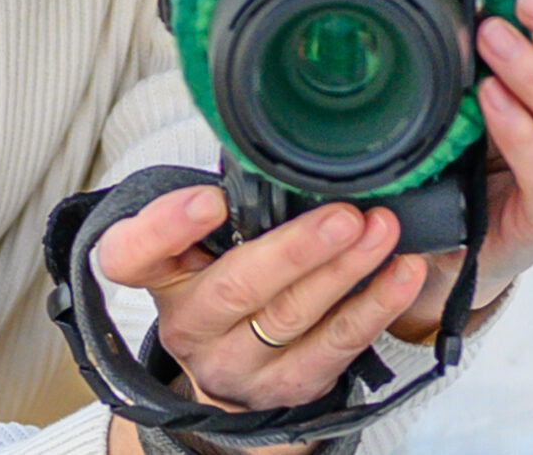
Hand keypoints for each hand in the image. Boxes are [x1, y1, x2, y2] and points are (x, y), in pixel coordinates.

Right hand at [93, 184, 429, 422]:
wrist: (240, 368)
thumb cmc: (229, 278)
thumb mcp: (211, 242)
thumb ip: (234, 204)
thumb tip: (287, 144)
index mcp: (162, 276)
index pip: (131, 256)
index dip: (165, 228)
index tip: (209, 201)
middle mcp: (190, 325)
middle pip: (235, 288)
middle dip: (295, 249)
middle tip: (342, 216)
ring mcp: (236, 365)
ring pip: (292, 317)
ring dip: (345, 270)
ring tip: (382, 230)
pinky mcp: (287, 387)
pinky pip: (336, 346)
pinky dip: (375, 306)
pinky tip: (401, 272)